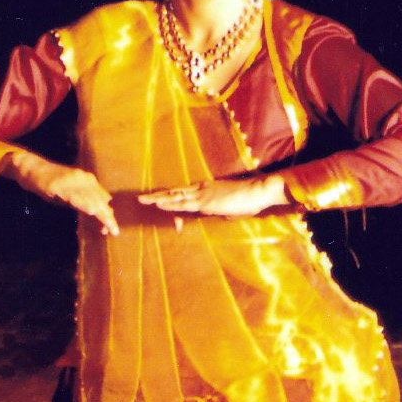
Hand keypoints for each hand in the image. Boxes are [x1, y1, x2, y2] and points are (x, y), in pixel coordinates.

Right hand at [5, 150, 119, 235]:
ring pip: (90, 198)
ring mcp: (71, 181)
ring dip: (100, 213)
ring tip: (108, 226)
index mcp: (88, 180)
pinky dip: (83, 203)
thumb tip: (96, 212)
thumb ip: (83, 199)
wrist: (31, 168)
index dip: (108, 214)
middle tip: (114, 232)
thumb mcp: (70, 191)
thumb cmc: (50, 181)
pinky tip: (91, 210)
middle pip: (99, 200)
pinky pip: (73, 195)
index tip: (111, 229)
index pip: (103, 198)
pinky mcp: (58, 185)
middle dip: (107, 217)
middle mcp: (83, 178)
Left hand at [139, 175, 288, 218]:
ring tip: (142, 200)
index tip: (159, 200)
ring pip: (174, 196)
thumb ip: (222, 209)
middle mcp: (201, 188)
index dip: (172, 198)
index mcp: (207, 187)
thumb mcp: (231, 206)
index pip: (184, 193)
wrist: (258, 191)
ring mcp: (202, 194)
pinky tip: (158, 204)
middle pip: (175, 192)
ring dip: (158, 199)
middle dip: (158, 195)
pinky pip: (183, 203)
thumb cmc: (249, 198)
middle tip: (142, 197)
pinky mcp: (205, 202)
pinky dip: (169, 204)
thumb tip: (220, 214)